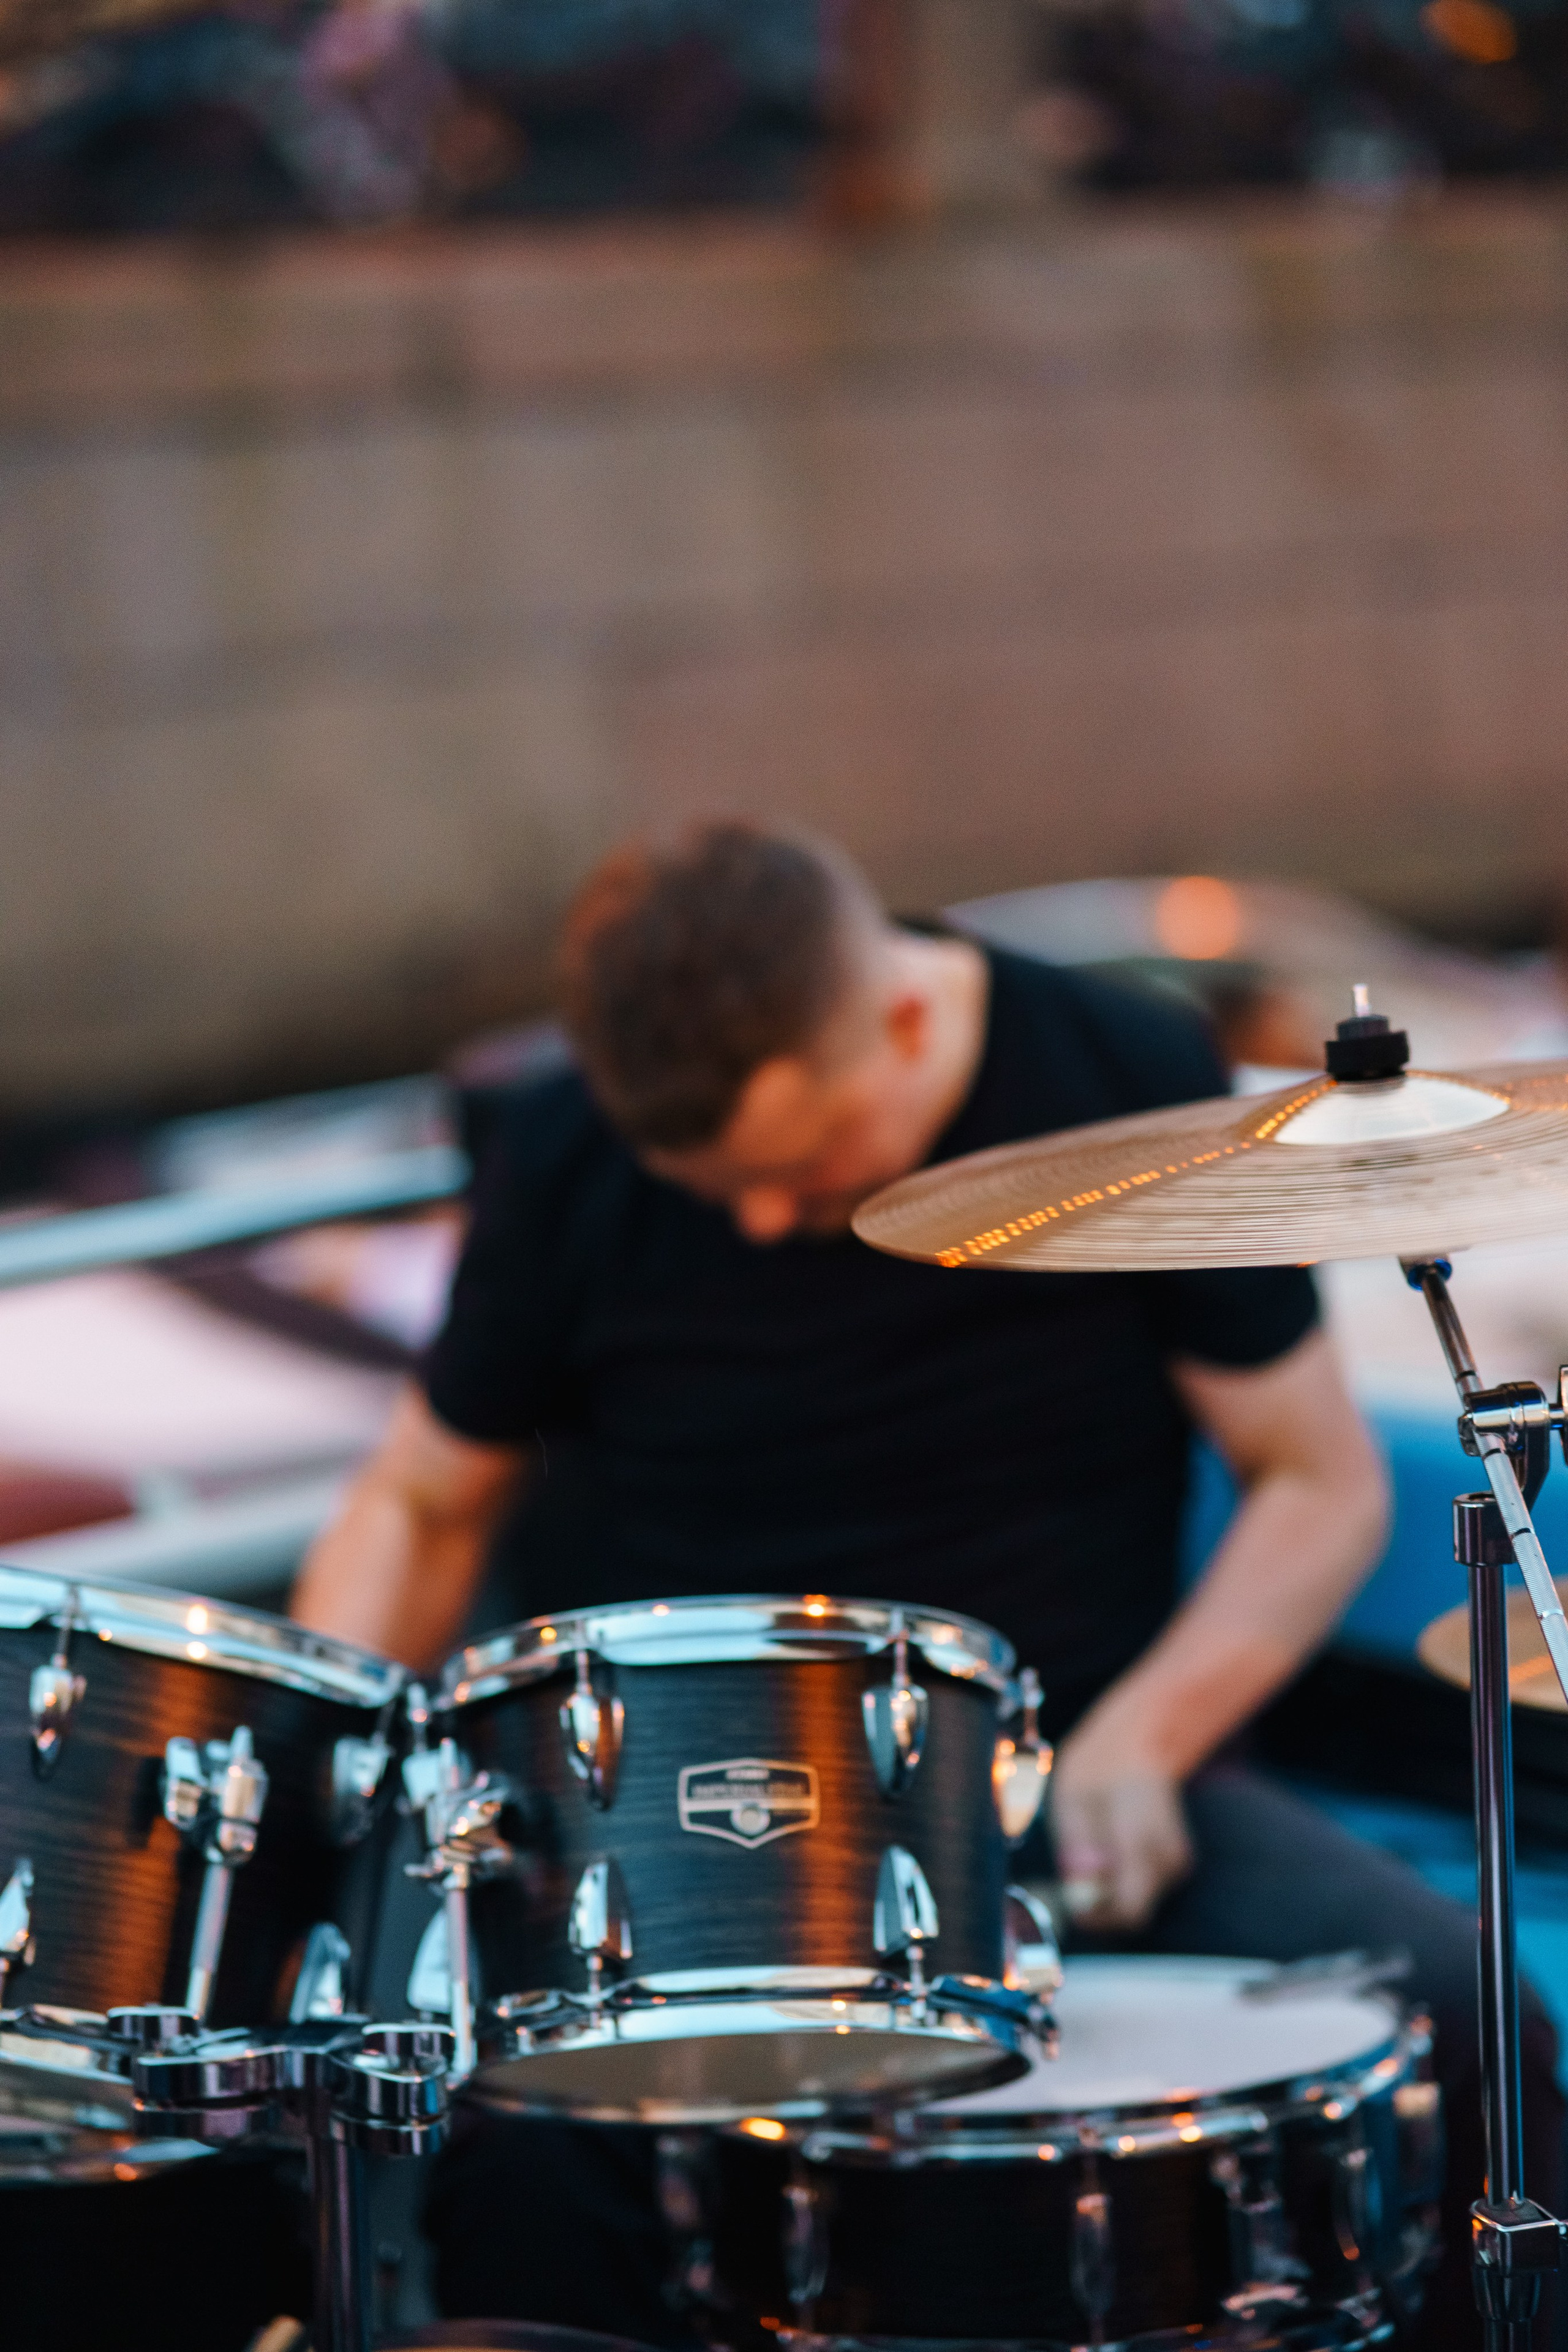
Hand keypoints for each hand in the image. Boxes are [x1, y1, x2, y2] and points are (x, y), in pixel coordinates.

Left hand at [1048, 1715, 1192, 1931]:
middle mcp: (1167, 1856)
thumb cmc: (1097, 1767)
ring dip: (1109, 1888)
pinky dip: (1121, 1878)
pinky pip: (1143, 1886)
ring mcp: (1175, 1861)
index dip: (1096, 1916)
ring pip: (1137, 1899)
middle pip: (1133, 1910)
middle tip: (1072, 1871)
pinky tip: (1108, 1847)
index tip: (1068, 1902)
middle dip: (1099, 1902)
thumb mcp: (1073, 1798)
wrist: (1138, 1743)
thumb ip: (1079, 1845)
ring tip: (1090, 1848)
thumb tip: (1080, 1888)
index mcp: (1142, 1837)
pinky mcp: (1174, 1863)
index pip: (1129, 1909)